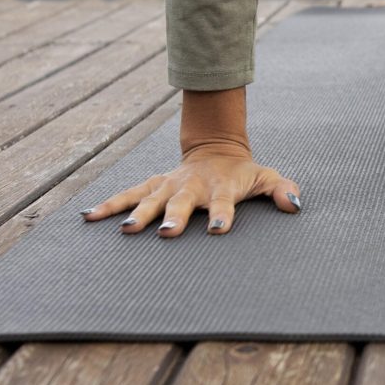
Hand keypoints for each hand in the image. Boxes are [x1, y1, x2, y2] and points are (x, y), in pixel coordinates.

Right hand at [79, 143, 299, 236]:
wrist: (217, 150)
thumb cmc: (243, 174)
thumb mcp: (267, 177)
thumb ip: (282, 190)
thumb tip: (295, 204)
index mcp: (220, 187)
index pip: (222, 203)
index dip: (221, 216)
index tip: (218, 231)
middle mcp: (191, 186)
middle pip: (181, 202)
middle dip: (172, 217)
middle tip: (166, 233)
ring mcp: (169, 185)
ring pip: (149, 198)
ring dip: (137, 213)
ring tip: (124, 230)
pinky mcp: (153, 185)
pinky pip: (128, 195)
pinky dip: (109, 204)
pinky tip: (89, 217)